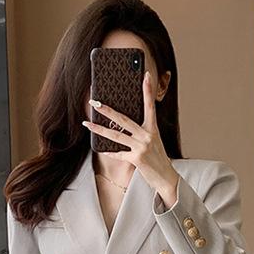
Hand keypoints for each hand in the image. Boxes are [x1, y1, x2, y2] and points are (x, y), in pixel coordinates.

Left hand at [83, 70, 180, 205]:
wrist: (166, 177)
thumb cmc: (157, 158)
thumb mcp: (153, 141)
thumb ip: (140, 132)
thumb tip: (122, 125)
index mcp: (153, 128)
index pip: (150, 106)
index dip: (148, 90)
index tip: (146, 75)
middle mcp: (147, 135)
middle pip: (123, 119)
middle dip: (107, 110)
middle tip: (95, 102)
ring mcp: (142, 147)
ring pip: (116, 136)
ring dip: (99, 129)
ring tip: (87, 123)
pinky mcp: (136, 159)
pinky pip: (118, 154)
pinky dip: (109, 152)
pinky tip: (100, 149)